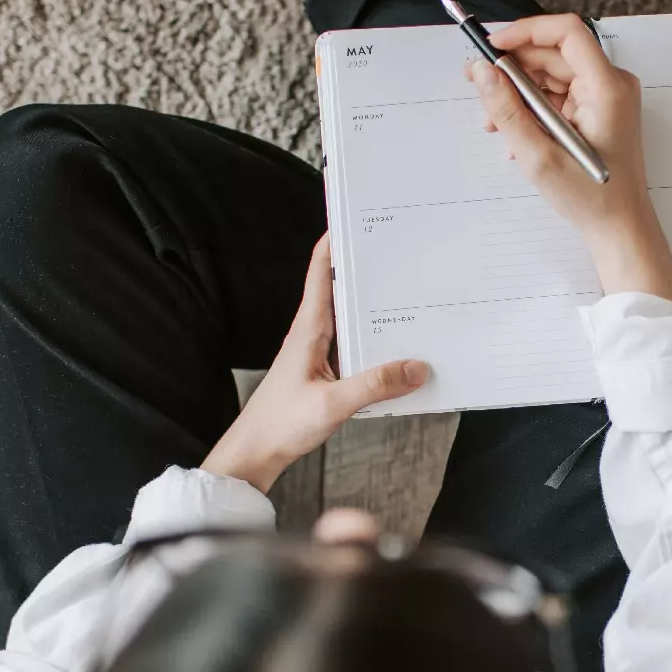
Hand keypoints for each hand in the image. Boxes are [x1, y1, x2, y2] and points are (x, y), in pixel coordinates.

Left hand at [202, 236, 426, 491]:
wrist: (254, 454)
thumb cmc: (279, 425)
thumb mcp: (332, 405)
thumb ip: (375, 385)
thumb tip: (417, 367)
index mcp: (308, 329)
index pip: (321, 271)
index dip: (336, 241)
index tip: (358, 218)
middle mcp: (312, 334)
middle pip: (341, 289)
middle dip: (367, 270)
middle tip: (399, 253)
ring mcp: (318, 353)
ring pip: (351, 319)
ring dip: (374, 307)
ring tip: (408, 294)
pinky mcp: (324, 372)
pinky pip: (355, 346)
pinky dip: (375, 340)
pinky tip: (397, 350)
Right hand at [467, 14, 671, 304]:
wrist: (620, 228)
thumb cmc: (592, 198)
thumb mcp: (538, 156)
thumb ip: (507, 109)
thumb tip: (483, 72)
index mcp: (607, 88)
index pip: (567, 32)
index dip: (526, 31)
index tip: (494, 46)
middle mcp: (611, 85)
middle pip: (555, 53)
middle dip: (514, 67)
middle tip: (478, 83)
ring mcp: (606, 97)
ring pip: (553, 74)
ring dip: (519, 91)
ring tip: (494, 120)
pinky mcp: (598, 111)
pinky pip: (560, 94)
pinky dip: (534, 107)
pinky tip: (516, 133)